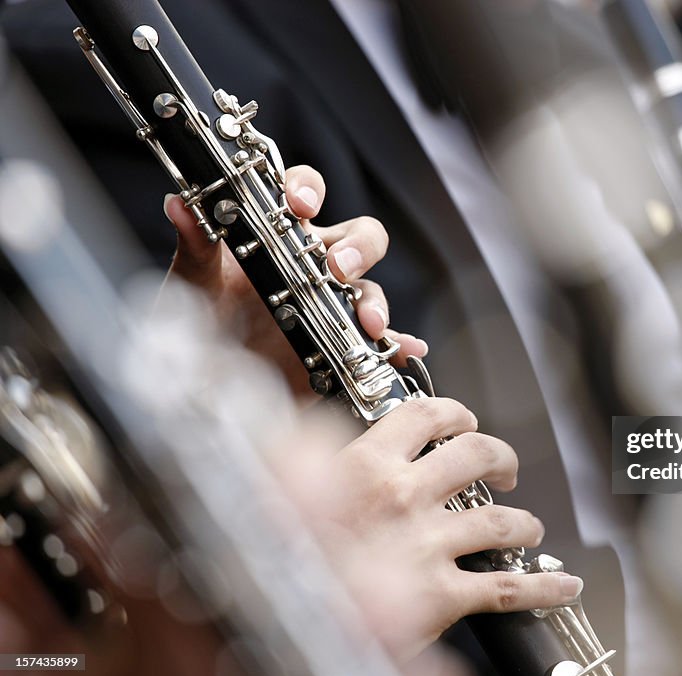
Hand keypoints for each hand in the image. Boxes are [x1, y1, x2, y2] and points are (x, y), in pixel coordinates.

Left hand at [163, 164, 427, 399]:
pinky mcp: (342, 347)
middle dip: (358, 247)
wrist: (202, 383)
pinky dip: (398, 345)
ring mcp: (332, 306)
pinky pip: (381, 342)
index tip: (300, 203)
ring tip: (368, 323)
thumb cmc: (201, 319)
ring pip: (370, 289)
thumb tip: (178, 203)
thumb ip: (195, 242)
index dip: (308, 189)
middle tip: (340, 266)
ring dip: (375, 302)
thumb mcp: (194, 280)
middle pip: (359, 237)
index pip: (304, 194)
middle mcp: (314, 265)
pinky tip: (406, 350)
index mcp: (278, 236)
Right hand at [272, 397, 584, 660]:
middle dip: (499, 457)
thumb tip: (322, 431)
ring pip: (501, 519)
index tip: (461, 419)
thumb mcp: (276, 485)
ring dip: (523, 520)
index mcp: (366, 465)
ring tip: (528, 525)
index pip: (426, 416)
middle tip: (503, 466)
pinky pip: (507, 588)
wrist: (277, 618)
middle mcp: (405, 498)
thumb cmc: (275, 556)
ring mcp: (428, 545)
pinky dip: (543, 586)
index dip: (454, 412)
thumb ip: (307, 451)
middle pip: (477, 457)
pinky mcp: (442, 594)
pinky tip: (562, 583)